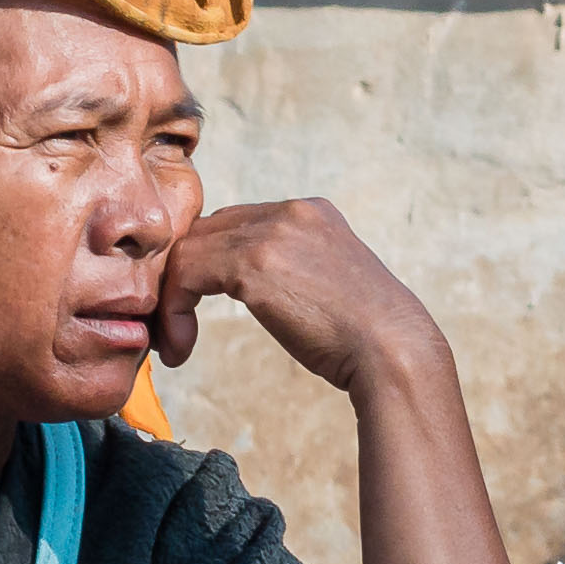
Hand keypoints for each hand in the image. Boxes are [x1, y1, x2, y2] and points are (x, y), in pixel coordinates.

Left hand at [154, 199, 443, 393]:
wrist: (393, 352)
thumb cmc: (367, 339)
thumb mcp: (329, 288)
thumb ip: (293, 272)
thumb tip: (261, 291)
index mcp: (313, 213)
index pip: (236, 224)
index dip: (208, 266)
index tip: (196, 308)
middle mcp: (291, 211)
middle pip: (207, 231)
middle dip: (183, 278)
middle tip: (173, 325)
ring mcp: (272, 231)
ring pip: (188, 251)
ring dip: (171, 300)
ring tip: (173, 343)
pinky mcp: (253, 261)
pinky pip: (185, 274)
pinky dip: (172, 311)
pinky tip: (181, 348)